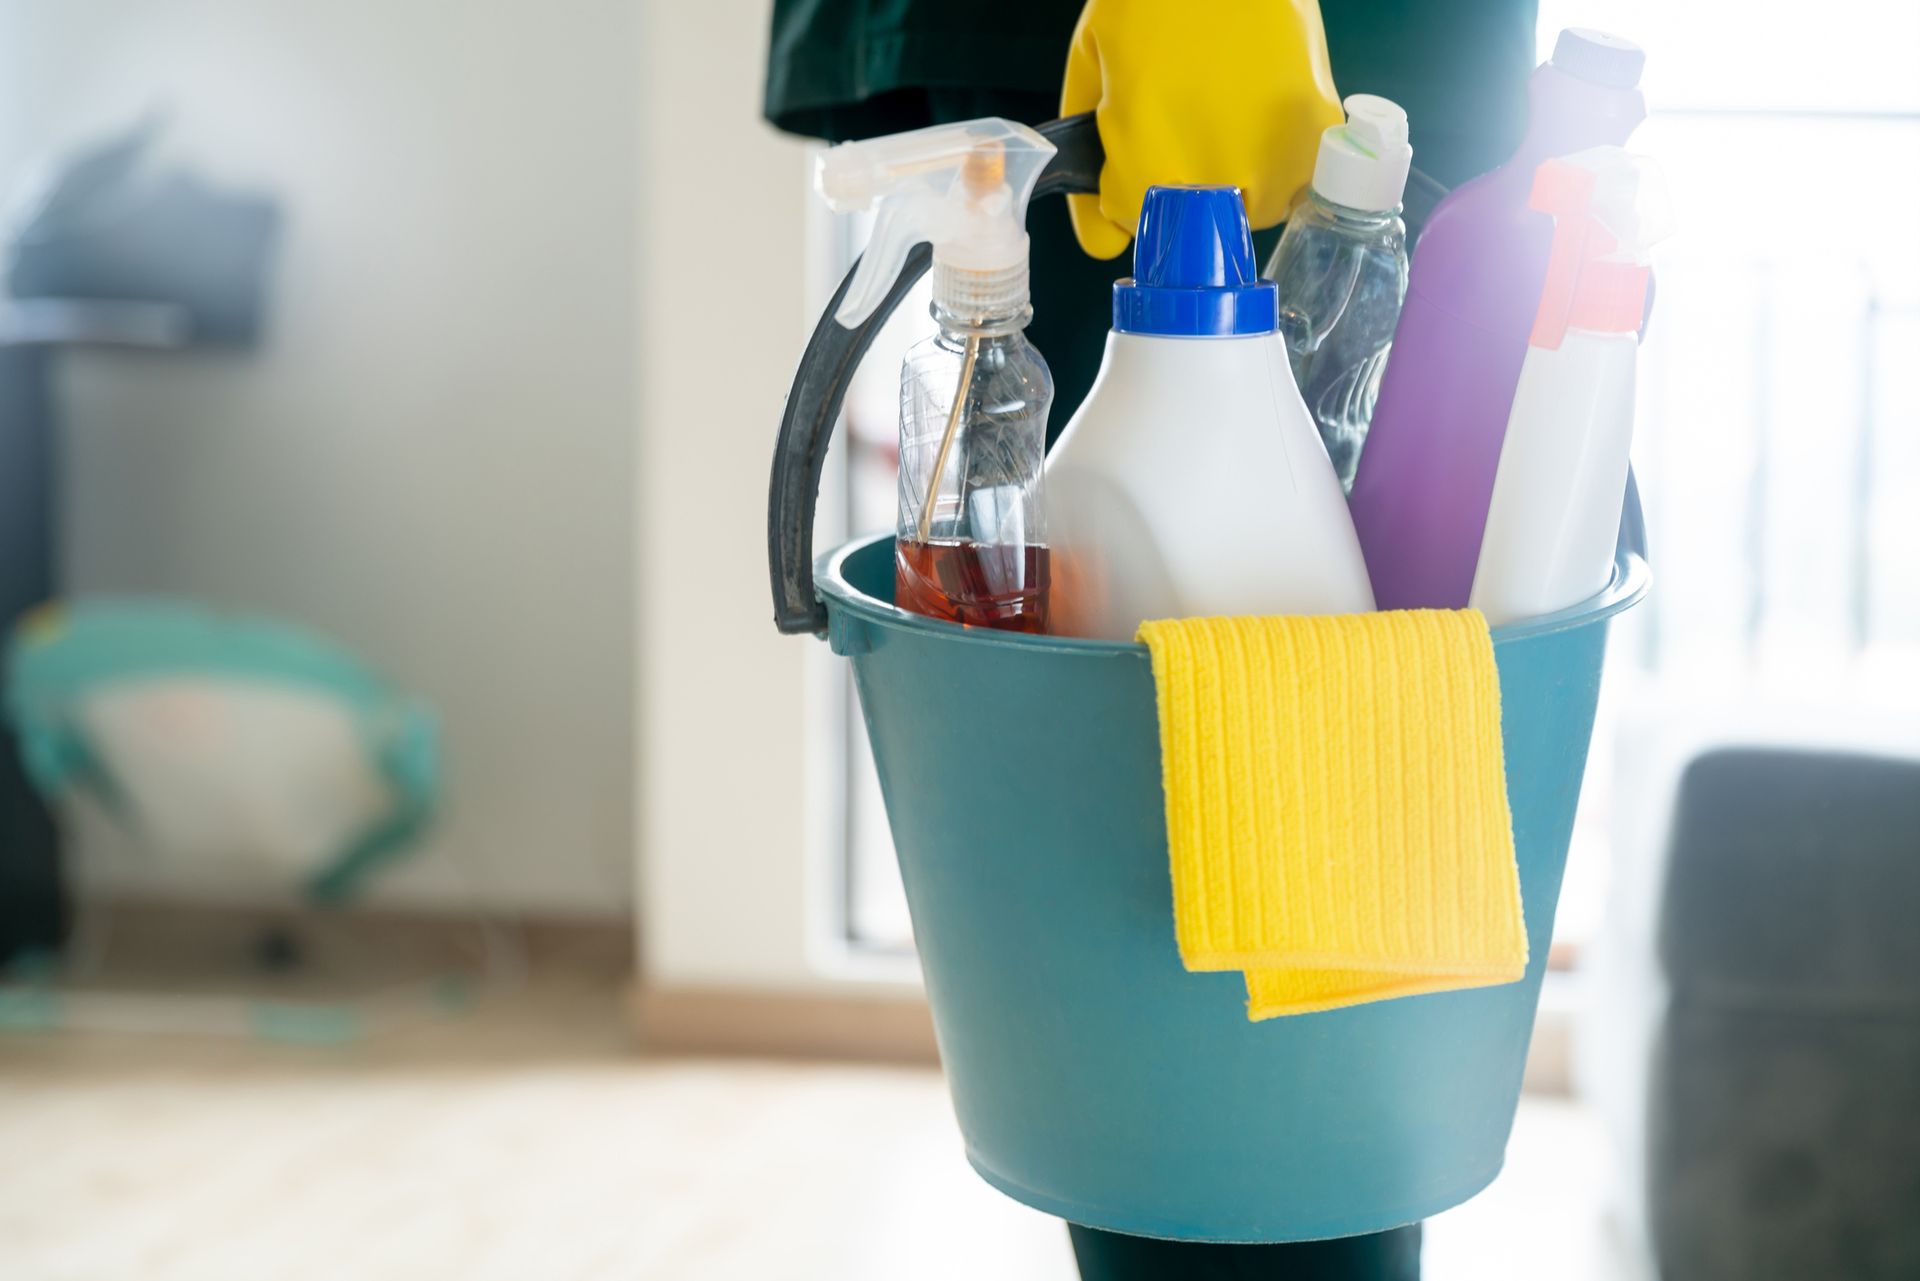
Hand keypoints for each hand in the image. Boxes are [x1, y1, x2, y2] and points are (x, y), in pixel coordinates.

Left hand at [1061, 0, 1343, 257]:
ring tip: (1230, 114)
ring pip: (1249, 211)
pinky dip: (1285, 160)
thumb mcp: (1091, 70)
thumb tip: (1104, 243)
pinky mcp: (1317, 138)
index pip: (1135, 227)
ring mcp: (1272, 167)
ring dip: (1238, 181)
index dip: (1131, 190)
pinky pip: (1299, 182)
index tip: (1138, 153)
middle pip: (1195, 230)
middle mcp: (1211, 185)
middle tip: (1189, 122)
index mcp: (1146, 171)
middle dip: (1184, 190)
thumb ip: (1088, 165)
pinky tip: (1265, 113)